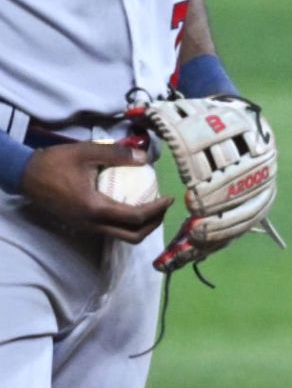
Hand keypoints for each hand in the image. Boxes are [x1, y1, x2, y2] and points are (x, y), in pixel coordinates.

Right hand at [20, 142, 171, 242]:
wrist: (24, 175)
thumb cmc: (55, 162)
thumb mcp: (87, 152)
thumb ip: (117, 154)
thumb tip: (146, 158)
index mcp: (95, 209)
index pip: (136, 218)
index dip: (157, 210)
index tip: (170, 198)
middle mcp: (92, 224)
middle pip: (133, 236)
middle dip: (154, 224)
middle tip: (164, 207)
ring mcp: (86, 228)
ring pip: (122, 236)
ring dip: (141, 226)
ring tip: (152, 206)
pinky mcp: (82, 225)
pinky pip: (111, 230)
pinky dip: (127, 222)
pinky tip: (131, 204)